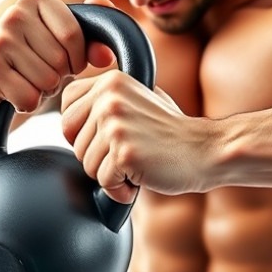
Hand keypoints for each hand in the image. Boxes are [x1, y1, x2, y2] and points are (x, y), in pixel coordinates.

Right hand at [0, 0, 113, 113]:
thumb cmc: (29, 60)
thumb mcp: (61, 45)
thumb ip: (90, 42)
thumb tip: (107, 55)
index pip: (74, 34)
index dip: (76, 57)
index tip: (62, 59)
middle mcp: (15, 14)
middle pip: (62, 60)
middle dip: (57, 75)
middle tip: (36, 71)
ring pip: (48, 81)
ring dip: (42, 90)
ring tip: (25, 80)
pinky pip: (30, 98)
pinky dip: (27, 103)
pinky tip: (13, 93)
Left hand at [61, 70, 215, 202]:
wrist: (205, 150)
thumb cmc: (172, 130)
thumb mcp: (137, 98)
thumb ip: (106, 98)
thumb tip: (68, 112)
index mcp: (110, 81)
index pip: (65, 110)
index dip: (79, 132)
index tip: (102, 138)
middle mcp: (110, 99)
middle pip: (72, 141)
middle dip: (95, 156)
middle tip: (125, 153)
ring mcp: (116, 125)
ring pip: (86, 164)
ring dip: (110, 174)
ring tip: (137, 163)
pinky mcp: (125, 153)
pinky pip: (103, 182)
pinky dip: (120, 189)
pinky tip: (140, 177)